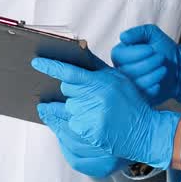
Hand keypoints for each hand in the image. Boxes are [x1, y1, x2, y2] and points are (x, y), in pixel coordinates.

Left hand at [32, 58, 179, 168]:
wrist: (144, 131)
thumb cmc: (132, 103)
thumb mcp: (118, 79)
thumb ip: (96, 67)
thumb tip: (79, 48)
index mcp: (101, 82)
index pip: (69, 72)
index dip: (51, 66)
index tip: (37, 62)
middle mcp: (93, 99)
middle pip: (66, 90)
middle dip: (71, 92)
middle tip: (85, 96)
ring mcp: (89, 117)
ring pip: (67, 108)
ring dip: (73, 109)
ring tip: (91, 112)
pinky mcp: (87, 133)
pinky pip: (71, 125)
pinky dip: (77, 123)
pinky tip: (91, 123)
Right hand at [111, 24, 180, 105]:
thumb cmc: (165, 49)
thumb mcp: (152, 34)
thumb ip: (137, 32)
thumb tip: (123, 37)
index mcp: (121, 54)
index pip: (118, 55)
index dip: (136, 53)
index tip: (151, 49)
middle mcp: (122, 70)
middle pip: (127, 70)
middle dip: (148, 63)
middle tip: (161, 57)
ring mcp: (130, 85)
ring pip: (135, 83)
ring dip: (153, 74)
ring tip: (163, 68)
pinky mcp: (140, 96)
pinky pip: (143, 94)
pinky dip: (154, 87)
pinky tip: (160, 80)